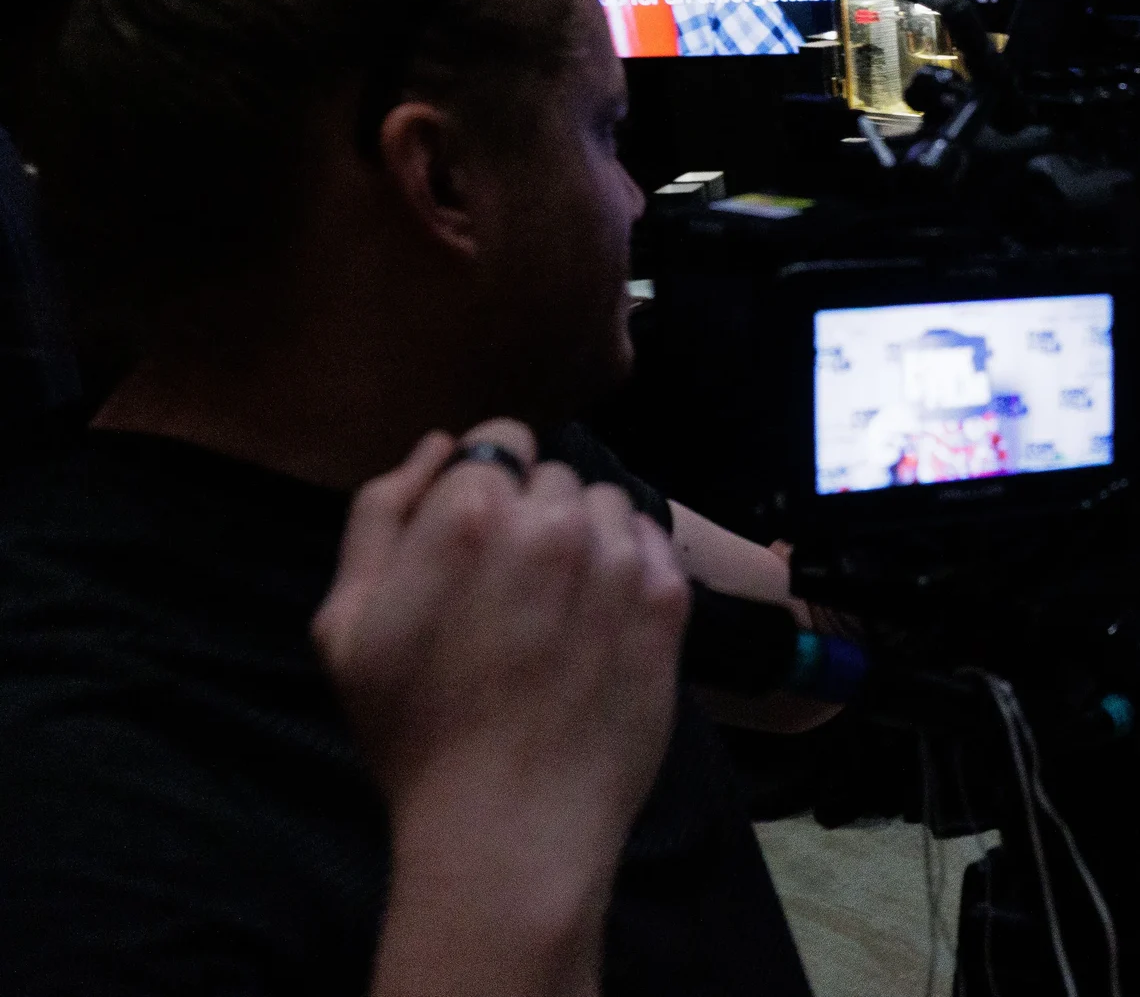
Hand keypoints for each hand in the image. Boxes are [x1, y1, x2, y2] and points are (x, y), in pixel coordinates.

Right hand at [313, 420, 688, 911]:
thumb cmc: (415, 730)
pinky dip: (630, 565)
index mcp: (468, 515)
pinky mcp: (668, 600)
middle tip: (511, 589)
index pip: (498, 442)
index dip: (486, 485)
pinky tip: (601, 618)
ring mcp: (618, 560)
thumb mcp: (346, 622)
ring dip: (586, 536)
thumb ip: (382, 513)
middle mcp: (552, 521)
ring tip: (560, 607)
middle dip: (533, 513)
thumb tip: (439, 443)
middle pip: (553, 475)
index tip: (477, 540)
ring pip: (607, 504)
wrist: (510, 823)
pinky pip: (653, 543)